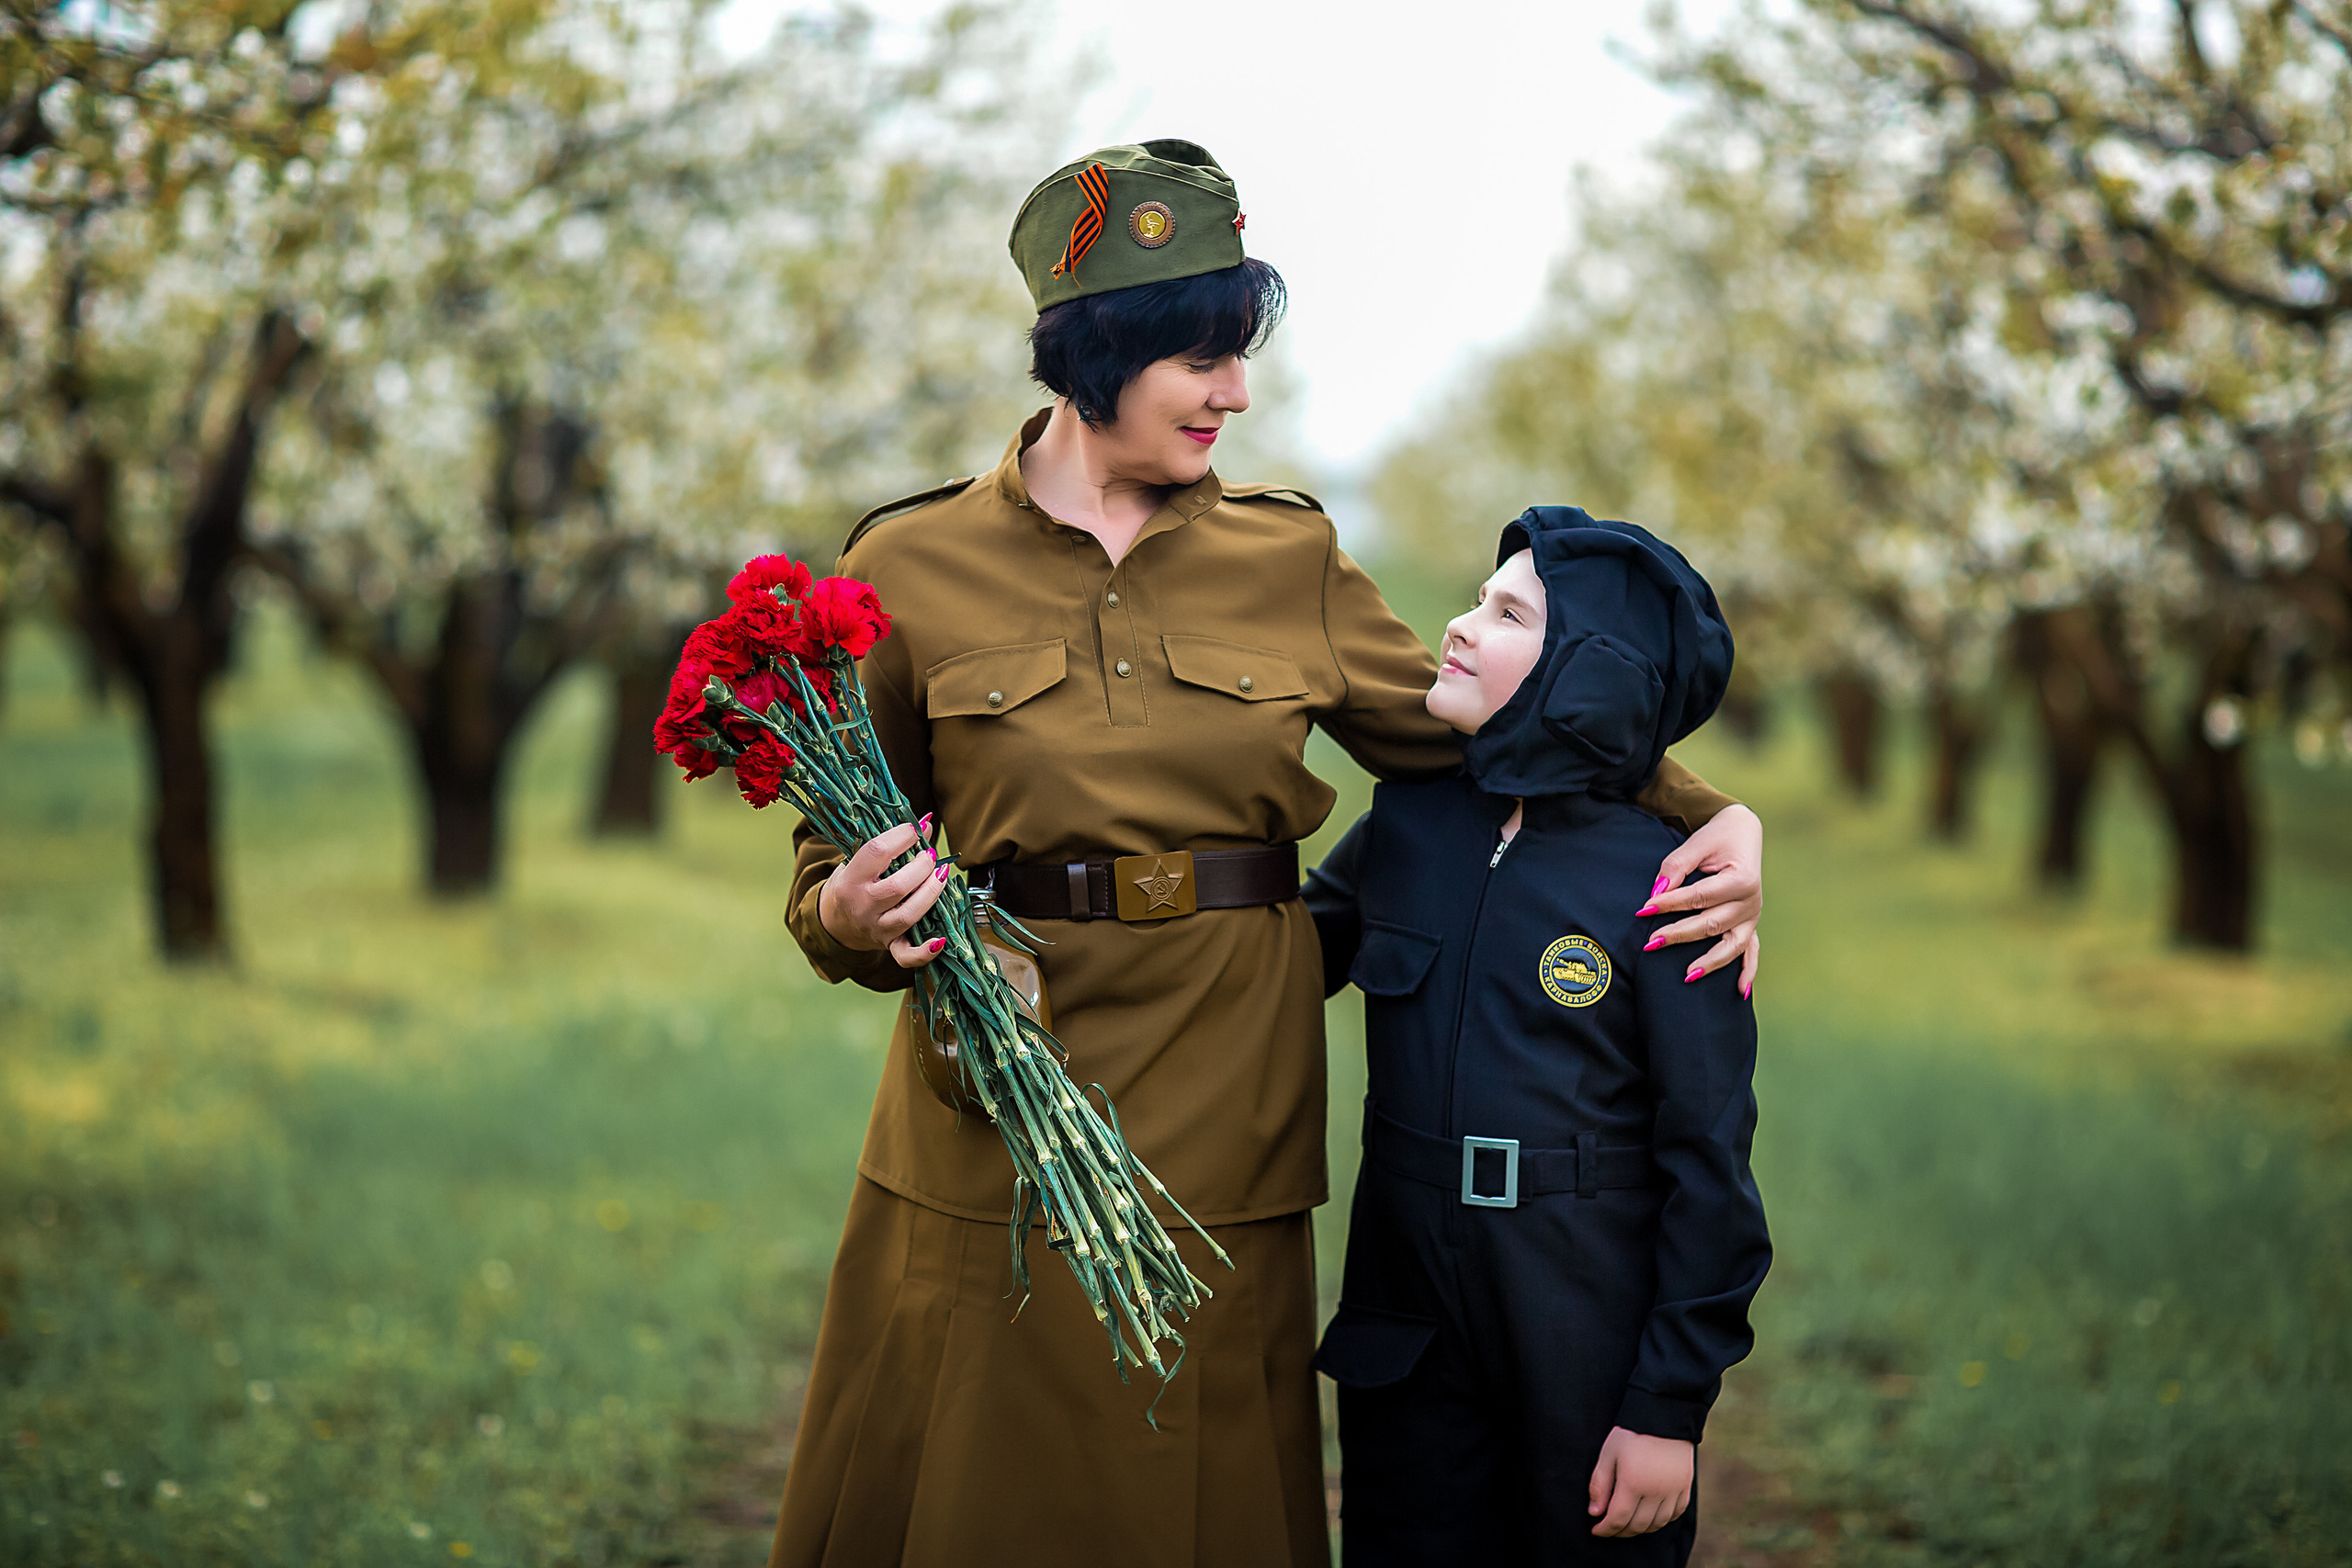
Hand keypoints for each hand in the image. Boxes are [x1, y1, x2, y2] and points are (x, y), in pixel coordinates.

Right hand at [817, 817, 951, 968]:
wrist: (834, 922)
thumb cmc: (852, 884)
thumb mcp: (860, 861)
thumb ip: (892, 844)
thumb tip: (928, 822)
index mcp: (851, 879)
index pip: (877, 852)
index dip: (902, 836)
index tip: (915, 829)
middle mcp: (862, 905)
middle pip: (898, 886)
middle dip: (921, 866)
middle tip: (929, 855)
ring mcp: (876, 928)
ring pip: (908, 914)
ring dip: (931, 893)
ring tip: (941, 874)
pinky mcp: (888, 945)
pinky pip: (906, 956)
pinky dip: (924, 952)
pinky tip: (940, 940)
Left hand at [1587, 1426, 1693, 1537]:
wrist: (1664, 1414)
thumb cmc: (1631, 1432)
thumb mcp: (1608, 1453)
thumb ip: (1600, 1484)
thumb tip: (1595, 1512)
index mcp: (1633, 1483)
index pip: (1618, 1518)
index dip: (1605, 1529)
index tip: (1596, 1530)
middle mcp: (1656, 1492)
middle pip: (1637, 1525)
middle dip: (1620, 1531)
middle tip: (1610, 1528)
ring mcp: (1673, 1490)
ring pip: (1657, 1524)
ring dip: (1640, 1529)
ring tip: (1628, 1524)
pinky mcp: (1685, 1486)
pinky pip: (1675, 1514)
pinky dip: (1661, 1521)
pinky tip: (1651, 1517)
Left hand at [1640, 803, 1761, 996]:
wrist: (1743, 834)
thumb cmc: (1717, 839)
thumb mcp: (1696, 844)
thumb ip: (1676, 867)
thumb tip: (1656, 893)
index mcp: (1741, 879)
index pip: (1699, 897)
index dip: (1670, 904)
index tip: (1643, 909)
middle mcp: (1751, 902)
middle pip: (1712, 924)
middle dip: (1679, 935)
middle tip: (1651, 943)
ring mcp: (1753, 917)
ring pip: (1732, 946)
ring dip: (1710, 961)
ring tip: (1687, 975)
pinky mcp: (1750, 925)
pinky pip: (1752, 952)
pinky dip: (1747, 972)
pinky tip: (1739, 992)